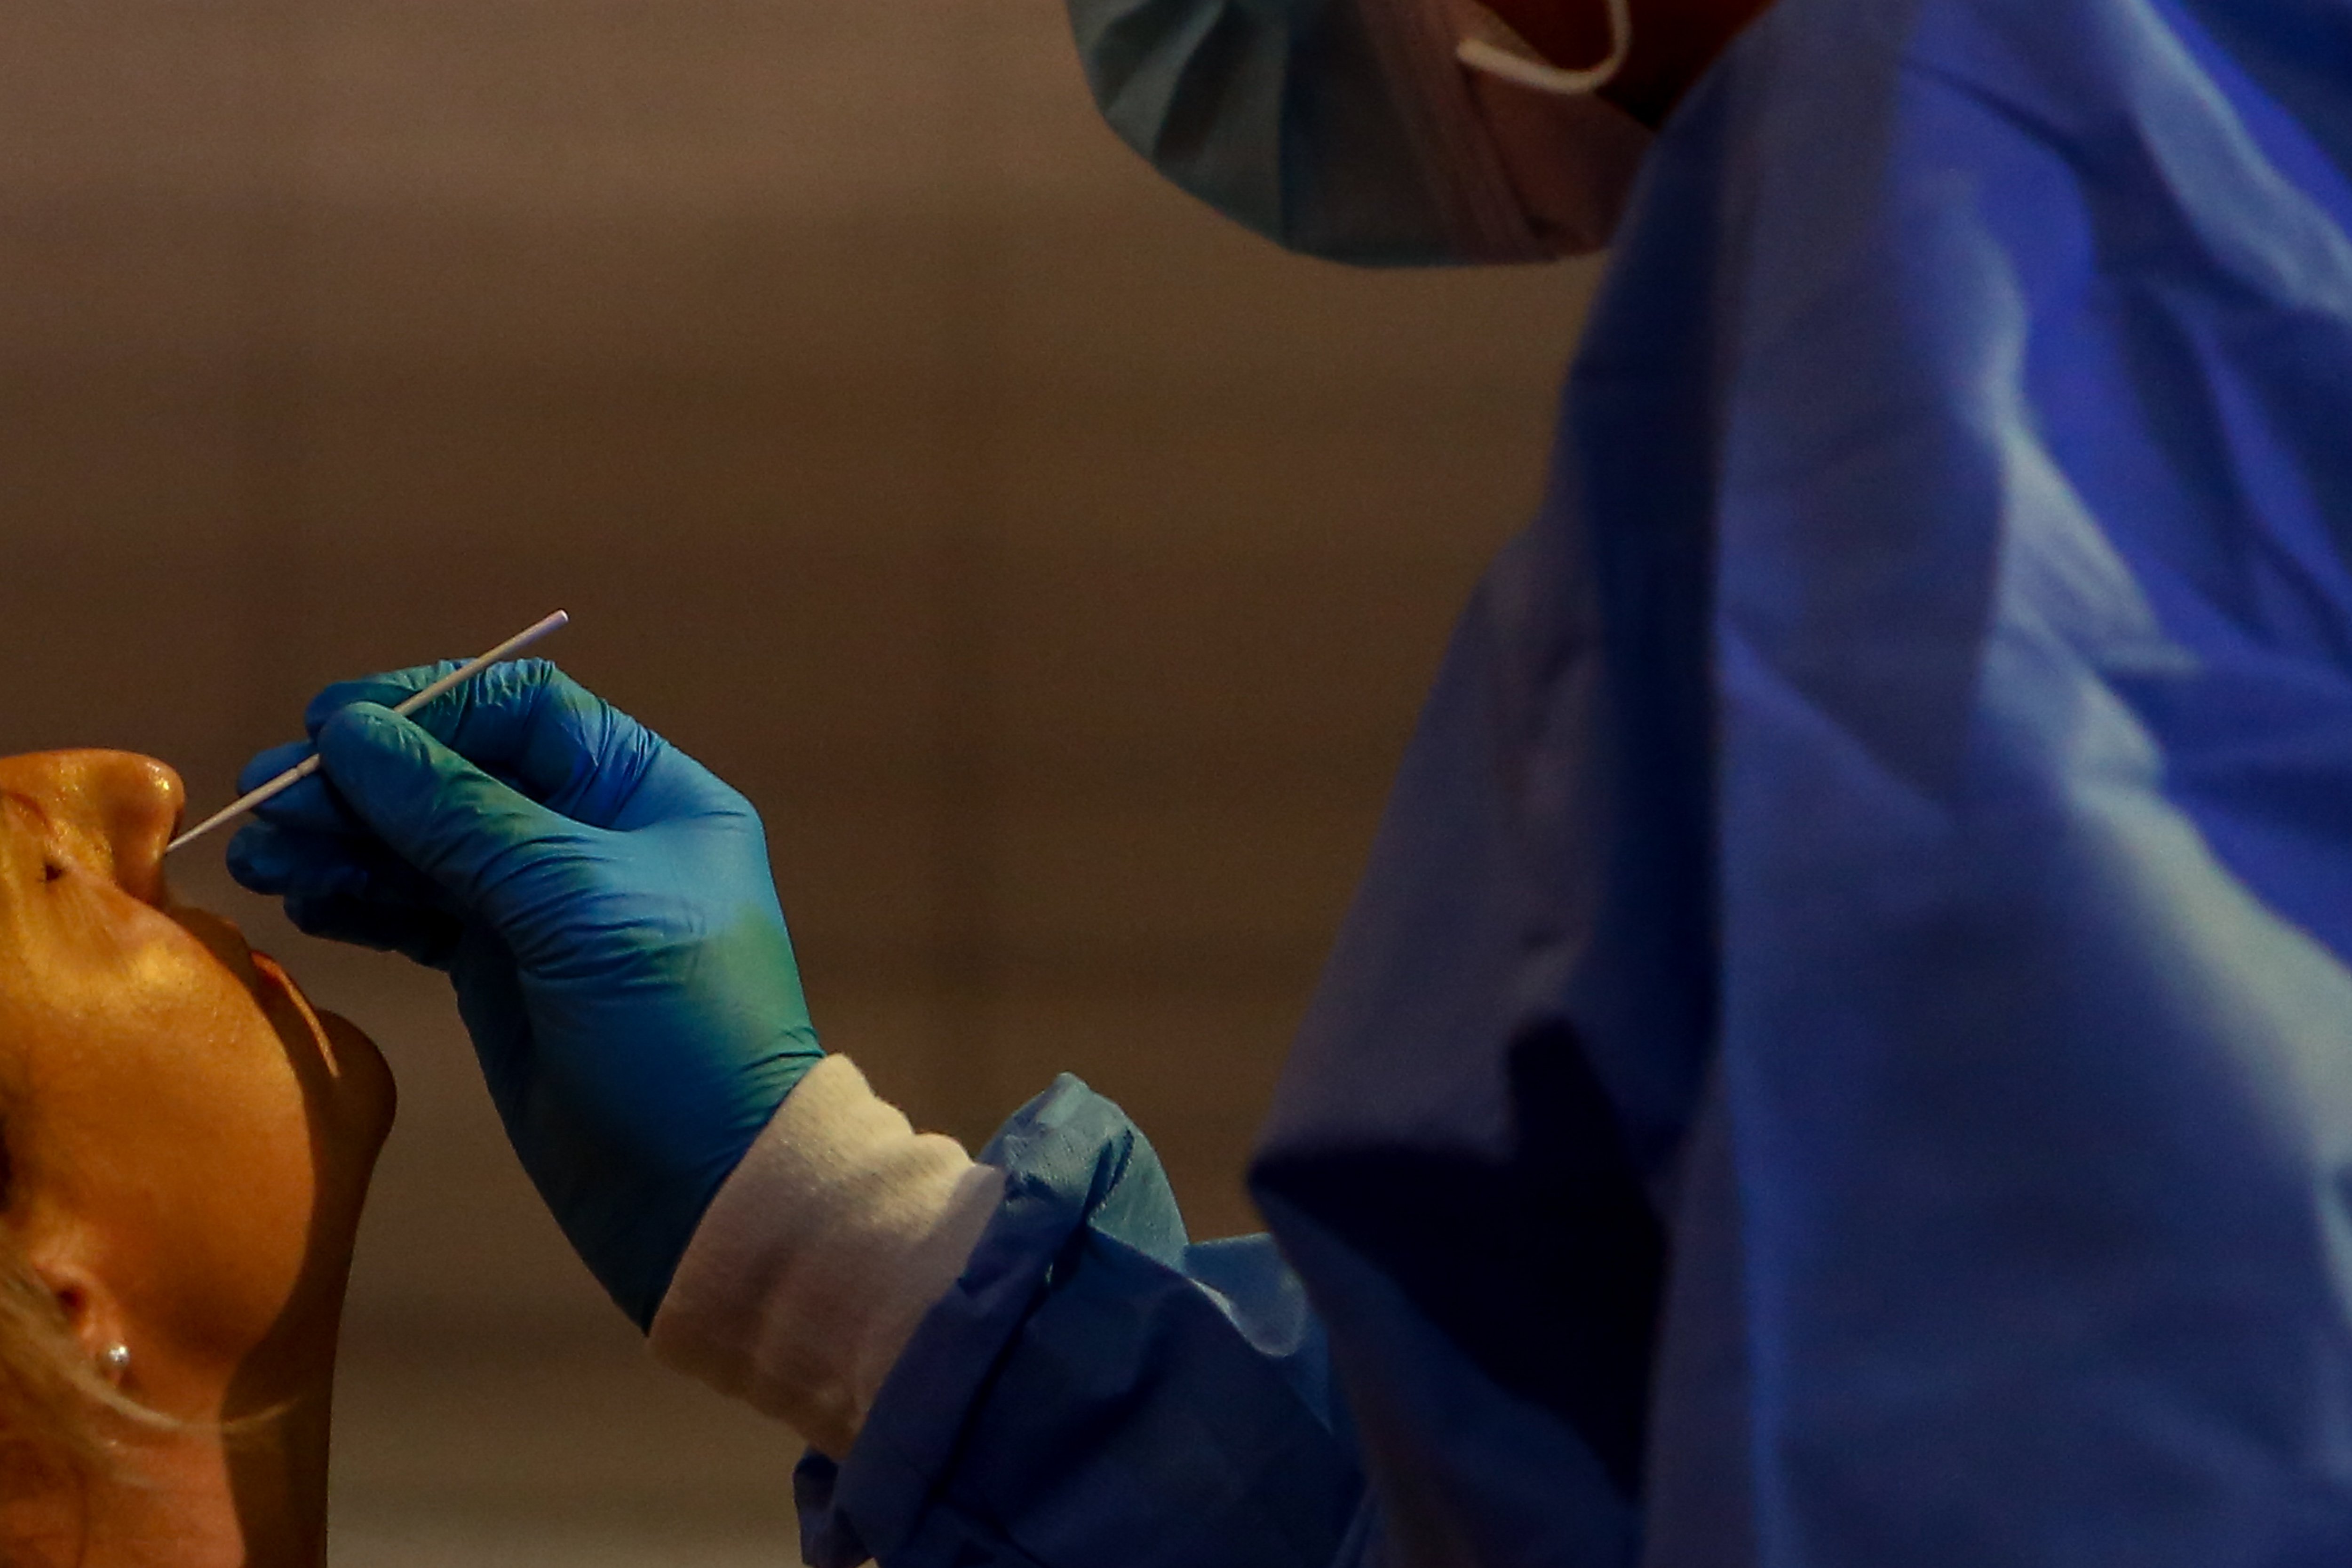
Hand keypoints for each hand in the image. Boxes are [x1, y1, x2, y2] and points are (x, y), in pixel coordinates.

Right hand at [227, 660, 821, 1327]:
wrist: (706, 1186)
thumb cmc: (677, 1030)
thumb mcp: (572, 902)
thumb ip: (461, 814)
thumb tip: (358, 735)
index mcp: (648, 796)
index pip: (524, 713)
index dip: (426, 710)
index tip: (331, 727)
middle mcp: (598, 839)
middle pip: (460, 774)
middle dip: (362, 782)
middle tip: (266, 800)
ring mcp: (546, 909)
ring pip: (427, 846)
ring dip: (343, 842)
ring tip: (262, 856)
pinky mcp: (505, 974)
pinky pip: (420, 912)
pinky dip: (361, 900)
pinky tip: (305, 900)